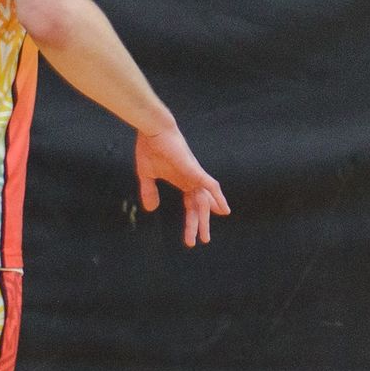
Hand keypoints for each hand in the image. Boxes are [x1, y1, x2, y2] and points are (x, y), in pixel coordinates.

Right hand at [135, 121, 230, 246]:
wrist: (153, 130)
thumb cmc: (151, 148)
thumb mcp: (147, 175)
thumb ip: (150, 191)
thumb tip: (151, 208)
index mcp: (182, 181)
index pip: (190, 205)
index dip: (191, 220)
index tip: (190, 238)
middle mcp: (191, 179)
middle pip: (199, 206)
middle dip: (200, 224)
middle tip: (203, 240)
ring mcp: (194, 174)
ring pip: (204, 200)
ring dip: (205, 218)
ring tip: (205, 237)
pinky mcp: (193, 168)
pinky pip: (209, 183)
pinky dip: (216, 196)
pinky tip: (222, 208)